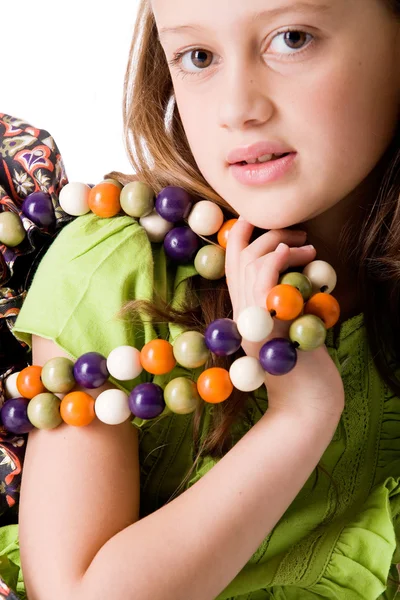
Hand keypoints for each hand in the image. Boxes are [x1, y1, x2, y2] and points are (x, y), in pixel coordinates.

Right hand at [225, 218, 344, 418]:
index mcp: (244, 314)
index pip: (232, 265)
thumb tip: (295, 275)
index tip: (266, 224)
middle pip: (239, 256)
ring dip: (279, 243)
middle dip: (266, 234)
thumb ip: (284, 305)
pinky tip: (298, 253)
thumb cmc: (304, 370)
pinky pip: (263, 278)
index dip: (242, 237)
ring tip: (308, 245)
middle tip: (297, 234)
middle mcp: (241, 314)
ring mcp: (250, 319)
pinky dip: (278, 258)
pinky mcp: (266, 324)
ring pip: (250, 261)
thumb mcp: (289, 330)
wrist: (305, 407)